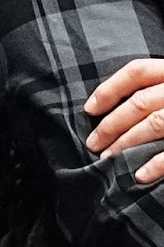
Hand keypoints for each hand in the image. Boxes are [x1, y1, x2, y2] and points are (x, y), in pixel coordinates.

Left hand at [84, 58, 163, 181]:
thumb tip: (116, 108)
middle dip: (111, 124)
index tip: (89, 108)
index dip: (110, 88)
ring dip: (126, 143)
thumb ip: (158, 90)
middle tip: (92, 143)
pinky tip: (139, 175)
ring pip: (154, 123)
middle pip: (140, 102)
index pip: (138, 71)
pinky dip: (157, 163)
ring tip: (108, 160)